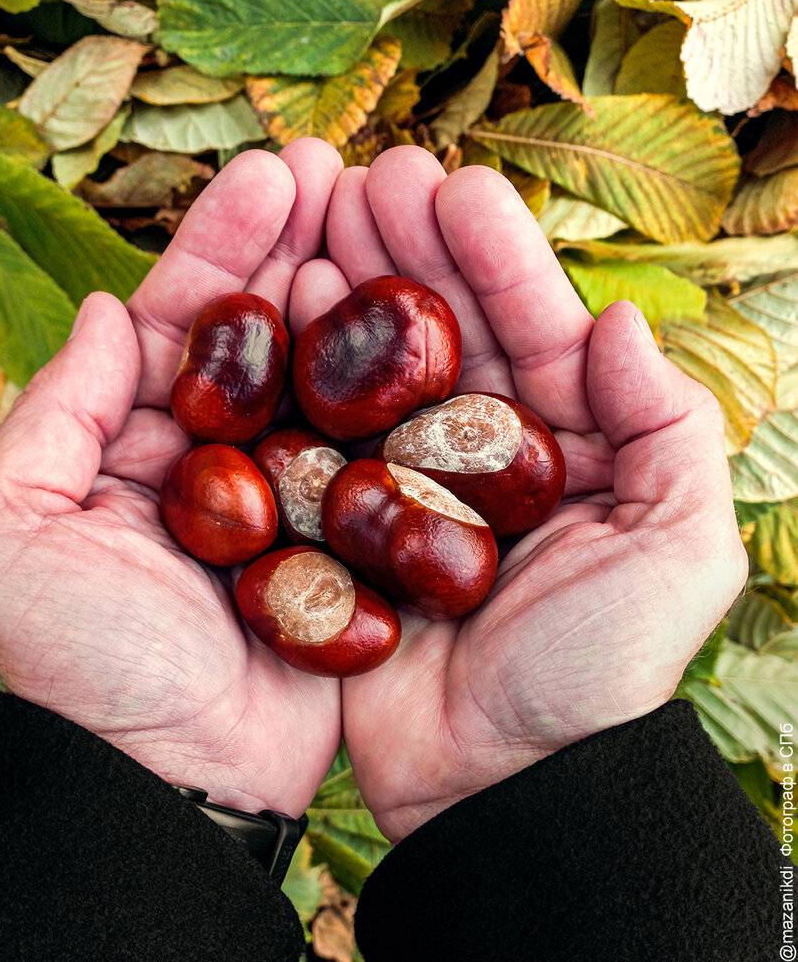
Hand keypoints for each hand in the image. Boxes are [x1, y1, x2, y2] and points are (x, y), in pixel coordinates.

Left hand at [0, 140, 343, 816]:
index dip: (224, 241)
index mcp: (133, 445)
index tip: (274, 171)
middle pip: (264, 334)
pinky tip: (434, 336)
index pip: (183, 320)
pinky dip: (401, 398)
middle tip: (352, 170)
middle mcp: (214, 461)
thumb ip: (50, 418)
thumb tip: (105, 310)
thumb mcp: (9, 536)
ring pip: (327, 382)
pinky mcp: (346, 545)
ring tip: (396, 224)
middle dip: (301, 248)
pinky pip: (376, 455)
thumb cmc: (83, 666)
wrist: (173, 782)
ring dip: (358, 305)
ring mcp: (287, 500)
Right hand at [291, 147, 747, 842]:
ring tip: (316, 217)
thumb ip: (670, 434)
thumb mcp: (679, 556)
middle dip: (410, 252)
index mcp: (570, 450)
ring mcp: (412, 489)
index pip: (535, 330)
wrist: (501, 785)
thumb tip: (622, 320)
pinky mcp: (350, 529)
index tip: (452, 188)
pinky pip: (326, 438)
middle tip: (363, 177)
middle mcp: (487, 458)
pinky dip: (305, 377)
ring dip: (352, 292)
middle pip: (448, 335)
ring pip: (382, 370)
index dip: (496, 257)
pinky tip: (283, 311)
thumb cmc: (597, 675)